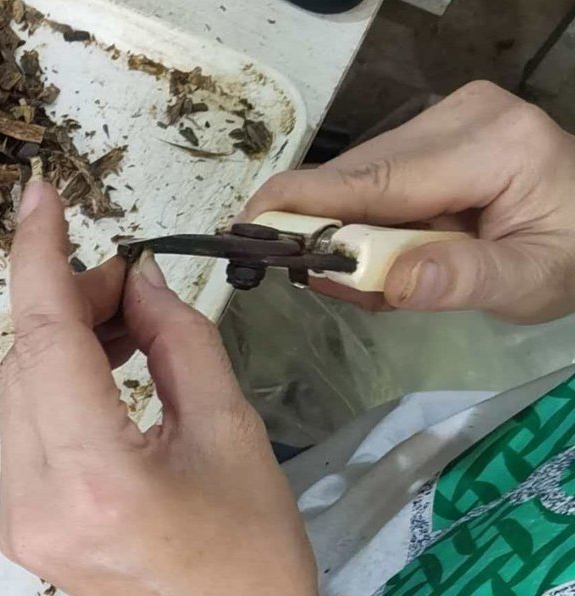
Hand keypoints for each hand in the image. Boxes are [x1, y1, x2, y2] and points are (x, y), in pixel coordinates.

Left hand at [0, 183, 331, 595]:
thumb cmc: (251, 557)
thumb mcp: (232, 432)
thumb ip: (176, 342)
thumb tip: (136, 278)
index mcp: (95, 479)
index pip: (45, 340)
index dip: (37, 259)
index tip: (37, 194)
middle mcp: (35, 500)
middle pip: (24, 361)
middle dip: (67, 300)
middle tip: (134, 280)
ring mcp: (17, 520)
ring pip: (18, 391)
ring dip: (61, 339)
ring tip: (129, 322)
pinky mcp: (18, 526)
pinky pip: (24, 427)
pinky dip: (56, 384)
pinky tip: (104, 370)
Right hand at [244, 81, 574, 323]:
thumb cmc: (570, 256)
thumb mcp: (530, 282)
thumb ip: (464, 281)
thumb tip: (395, 281)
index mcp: (493, 144)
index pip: (379, 177)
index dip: (308, 203)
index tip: (246, 224)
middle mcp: (461, 115)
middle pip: (358, 176)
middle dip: (329, 234)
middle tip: (333, 287)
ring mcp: (445, 117)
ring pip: (357, 178)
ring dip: (347, 233)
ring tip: (374, 278)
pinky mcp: (432, 130)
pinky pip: (371, 178)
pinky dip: (365, 222)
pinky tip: (388, 251)